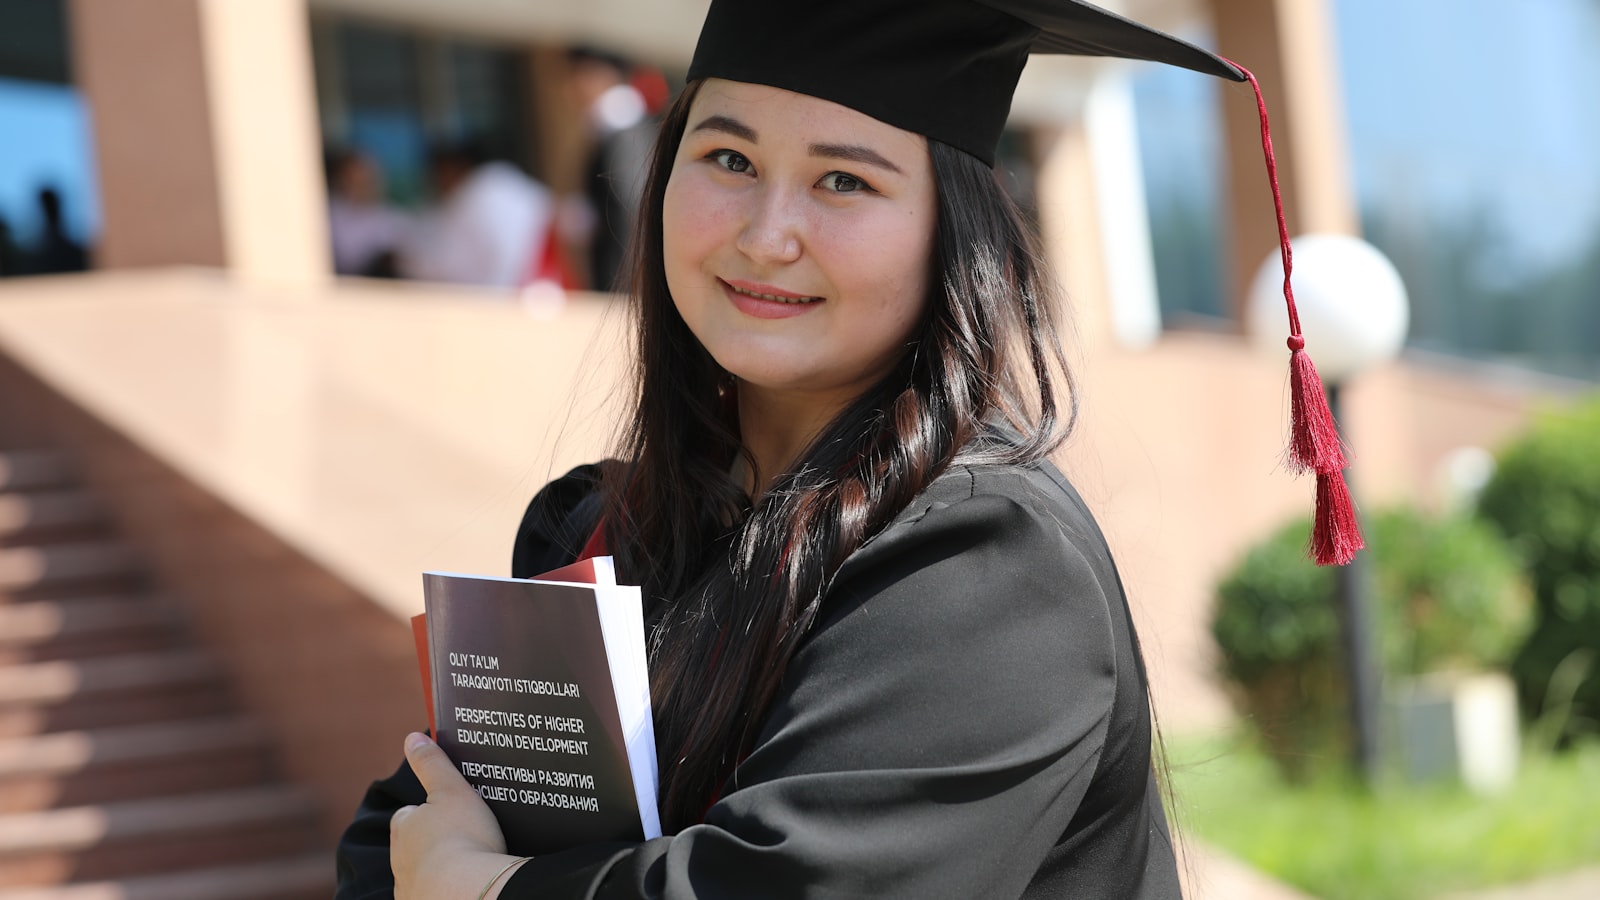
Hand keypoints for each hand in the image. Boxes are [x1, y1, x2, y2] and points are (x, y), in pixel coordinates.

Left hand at [391, 732, 526, 898]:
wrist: (468, 892)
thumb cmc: (463, 838)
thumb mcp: (452, 790)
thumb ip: (432, 763)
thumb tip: (411, 739)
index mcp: (404, 826)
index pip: (410, 815)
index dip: (428, 813)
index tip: (448, 815)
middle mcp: (399, 860)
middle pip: (413, 846)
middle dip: (432, 843)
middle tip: (463, 839)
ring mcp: (409, 889)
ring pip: (421, 873)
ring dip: (438, 869)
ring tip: (467, 864)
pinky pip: (432, 895)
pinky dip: (444, 890)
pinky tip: (463, 885)